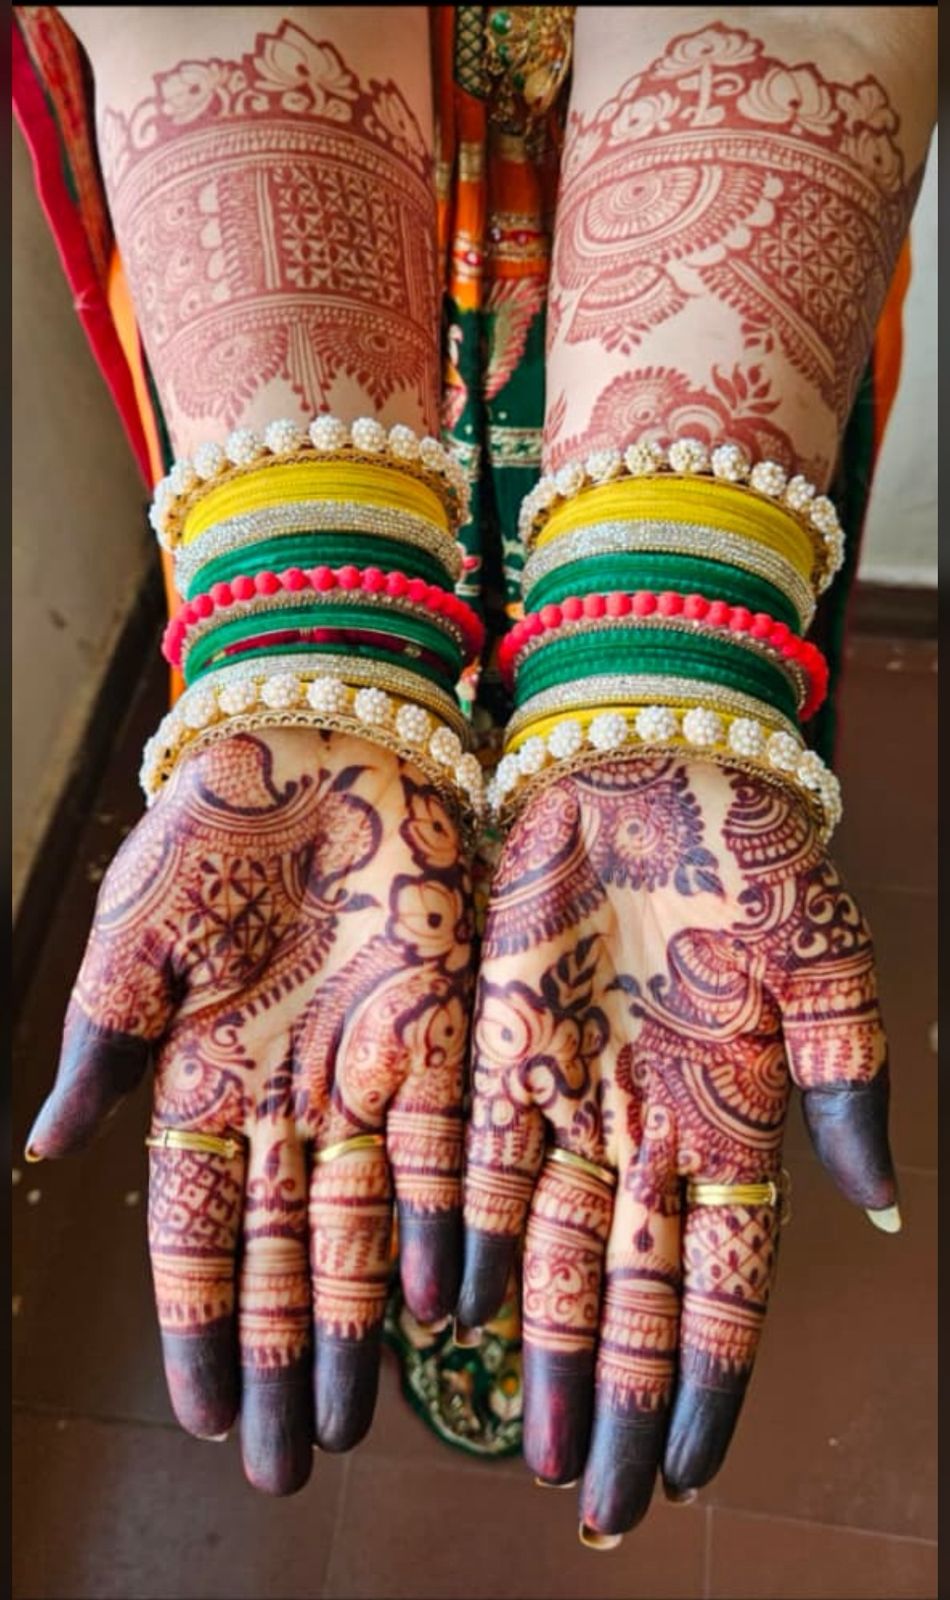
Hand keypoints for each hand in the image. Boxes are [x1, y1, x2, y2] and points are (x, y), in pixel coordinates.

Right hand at [27, 729, 472, 1494]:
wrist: (322, 736)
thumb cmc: (213, 824)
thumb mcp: (135, 933)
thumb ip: (101, 1043)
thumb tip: (47, 1156)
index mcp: (201, 1077)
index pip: (195, 1233)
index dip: (201, 1324)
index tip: (207, 1416)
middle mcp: (284, 1096)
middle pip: (284, 1255)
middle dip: (287, 1360)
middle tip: (292, 1468)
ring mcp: (362, 1071)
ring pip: (363, 1226)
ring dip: (363, 1324)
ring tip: (362, 1420)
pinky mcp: (438, 1034)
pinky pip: (440, 1152)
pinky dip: (438, 1226)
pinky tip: (444, 1307)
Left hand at [458, 754, 895, 1539]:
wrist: (647, 762)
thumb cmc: (749, 856)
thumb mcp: (822, 964)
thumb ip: (851, 1083)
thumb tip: (882, 1208)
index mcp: (734, 1121)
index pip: (725, 1284)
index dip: (708, 1379)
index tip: (686, 1471)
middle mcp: (647, 1130)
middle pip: (632, 1296)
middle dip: (617, 1400)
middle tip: (596, 1503)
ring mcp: (568, 1095)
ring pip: (554, 1252)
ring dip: (544, 1350)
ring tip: (534, 1445)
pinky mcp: (496, 1048)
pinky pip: (477, 1163)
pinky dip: (469, 1236)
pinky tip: (453, 1311)